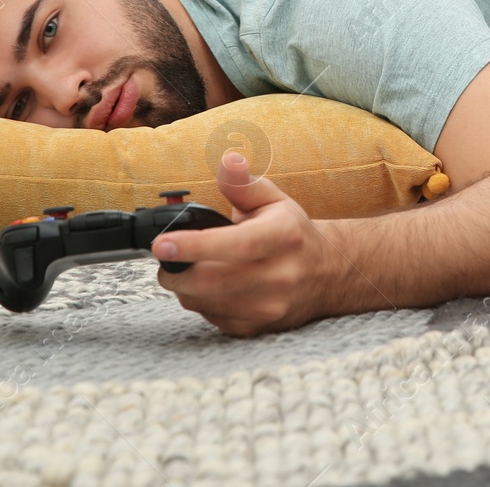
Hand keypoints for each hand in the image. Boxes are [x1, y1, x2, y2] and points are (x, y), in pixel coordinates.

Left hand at [153, 151, 339, 336]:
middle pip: (213, 280)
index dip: (195, 246)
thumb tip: (228, 161)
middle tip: (164, 258)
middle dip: (176, 271)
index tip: (162, 243)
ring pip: (206, 303)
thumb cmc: (293, 234)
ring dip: (185, 287)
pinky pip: (213, 318)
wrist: (327, 274)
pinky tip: (208, 288)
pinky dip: (200, 302)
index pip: (236, 245)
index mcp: (284, 237)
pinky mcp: (258, 327)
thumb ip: (244, 183)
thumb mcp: (273, 200)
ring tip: (187, 270)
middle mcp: (280, 275)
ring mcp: (270, 306)